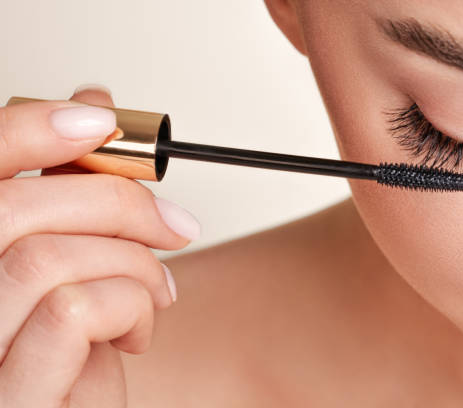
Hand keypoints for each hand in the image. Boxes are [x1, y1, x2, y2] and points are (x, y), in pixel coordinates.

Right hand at [0, 85, 200, 406]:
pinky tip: (138, 333)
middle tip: (174, 227)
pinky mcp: (11, 399)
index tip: (99, 120)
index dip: (27, 127)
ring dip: (133, 267)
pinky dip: (131, 307)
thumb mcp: (75, 268)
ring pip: (47, 256)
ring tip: (157, 293)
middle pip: (16, 208)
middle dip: (119, 203)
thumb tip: (92, 109)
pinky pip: (72, 310)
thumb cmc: (74, 357)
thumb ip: (72, 192)